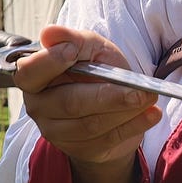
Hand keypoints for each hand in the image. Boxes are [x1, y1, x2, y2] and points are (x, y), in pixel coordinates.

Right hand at [14, 25, 161, 168]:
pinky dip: (133, 126)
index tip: (71, 51)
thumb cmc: (97, 71)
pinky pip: (106, 140)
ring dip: (124, 110)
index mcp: (34, 77)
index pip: (30, 72)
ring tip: (149, 98)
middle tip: (140, 89)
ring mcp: (56, 132)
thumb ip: (74, 40)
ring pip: (91, 124)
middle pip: (70, 103)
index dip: (50, 62)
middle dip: (108, 95)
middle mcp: (38, 107)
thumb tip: (50, 32)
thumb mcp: (91, 48)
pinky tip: (151, 114)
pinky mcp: (79, 149)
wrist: (113, 105)